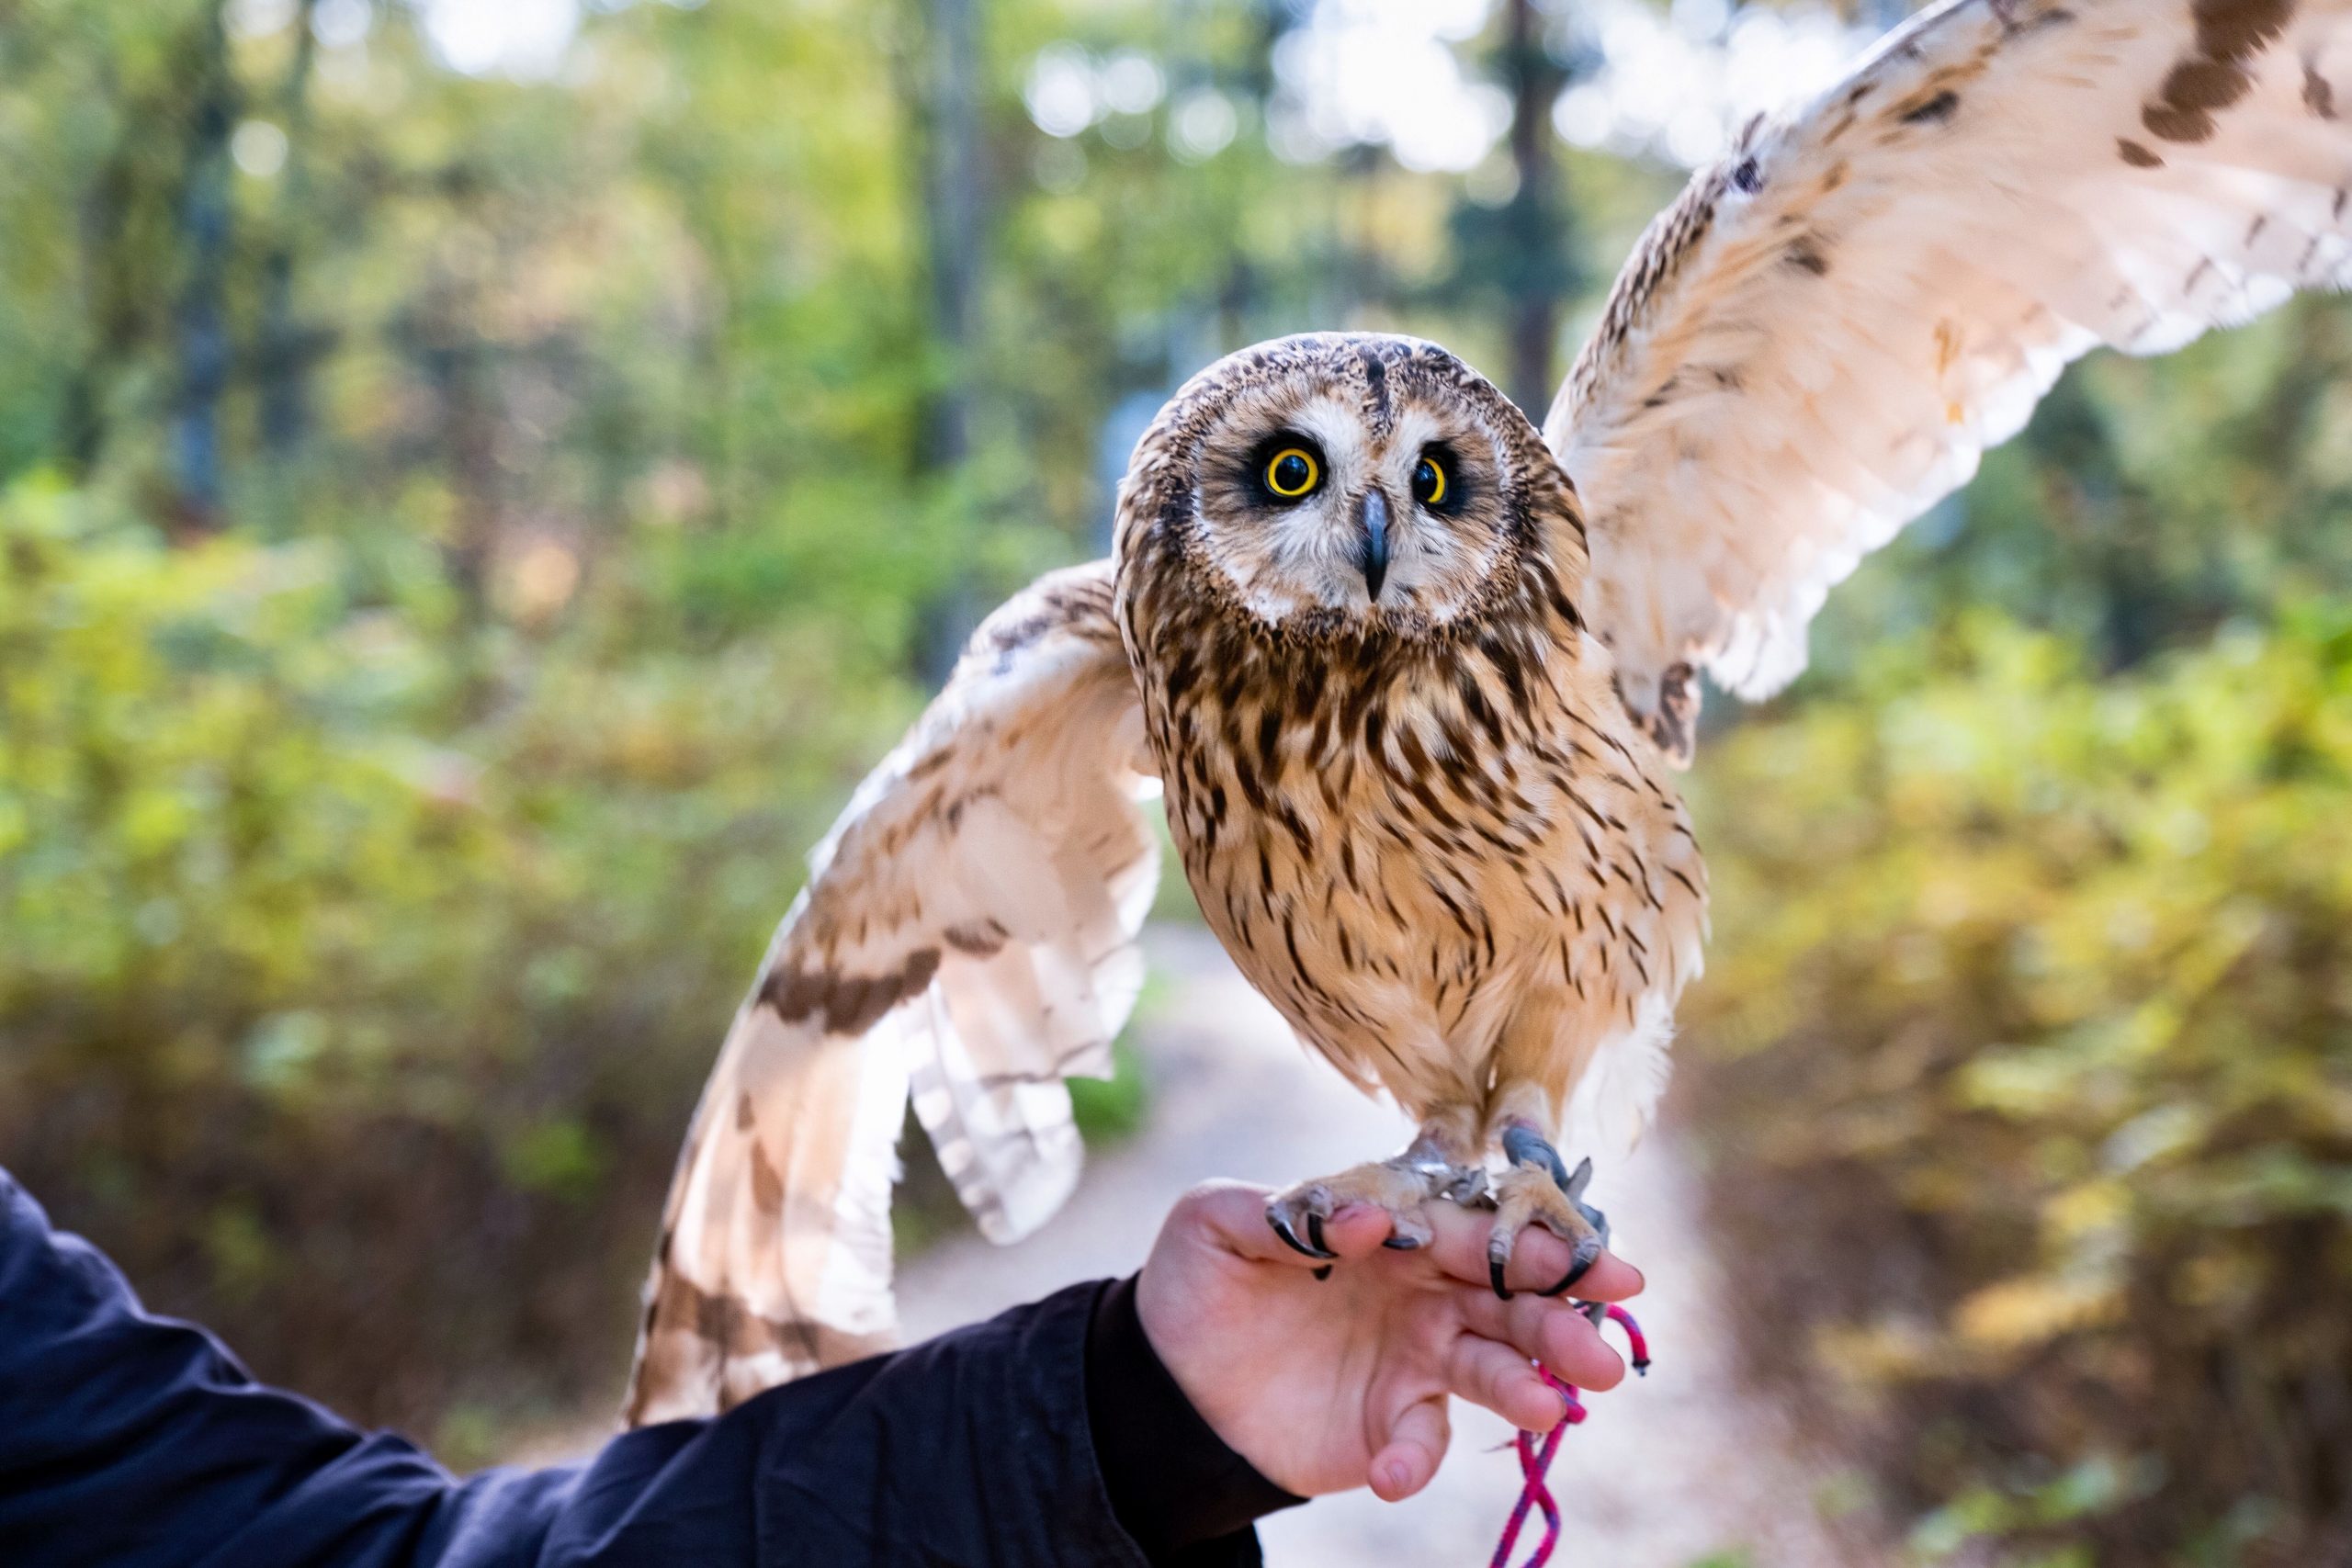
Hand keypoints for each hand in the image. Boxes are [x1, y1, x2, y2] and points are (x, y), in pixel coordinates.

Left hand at [1133, 1181, 1643, 1502]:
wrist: (1166, 1374)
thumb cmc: (1202, 1278)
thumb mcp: (1215, 1224)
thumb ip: (1288, 1212)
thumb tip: (1363, 1222)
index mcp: (1394, 1227)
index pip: (1472, 1225)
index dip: (1529, 1239)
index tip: (1584, 1255)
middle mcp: (1423, 1289)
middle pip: (1506, 1297)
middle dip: (1558, 1316)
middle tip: (1604, 1341)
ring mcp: (1414, 1357)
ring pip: (1491, 1366)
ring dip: (1526, 1385)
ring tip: (1549, 1407)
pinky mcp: (1391, 1423)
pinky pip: (1422, 1442)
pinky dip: (1414, 1460)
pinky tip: (1389, 1476)